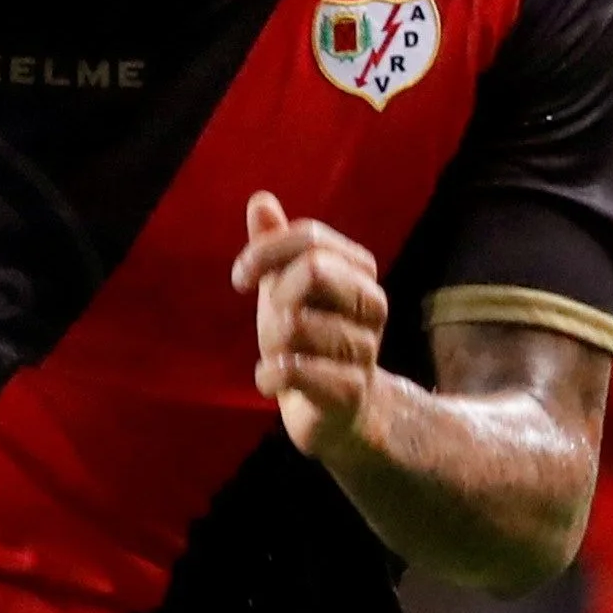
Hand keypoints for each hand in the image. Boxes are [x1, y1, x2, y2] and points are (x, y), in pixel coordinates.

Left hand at [236, 193, 394, 456]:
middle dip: (276, 296)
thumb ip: (276, 246)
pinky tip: (272, 381)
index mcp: (360, 270)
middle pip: (314, 270)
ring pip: (296, 324)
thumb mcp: (286, 289)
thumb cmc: (309, 342)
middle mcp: (372, 303)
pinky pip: (293, 369)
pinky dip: (268, 376)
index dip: (265, 252)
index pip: (310, 237)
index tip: (240, 278)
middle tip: (271, 323)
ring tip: (280, 357)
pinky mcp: (351, 390)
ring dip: (270, 344)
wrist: (337, 413)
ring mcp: (366, 347)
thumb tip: (260, 200)